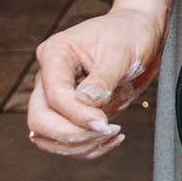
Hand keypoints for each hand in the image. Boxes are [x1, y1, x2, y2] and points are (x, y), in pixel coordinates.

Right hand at [27, 6, 162, 158]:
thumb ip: (103, 78)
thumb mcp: (122, 52)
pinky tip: (111, 139)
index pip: (54, 95)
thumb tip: (87, 103)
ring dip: (77, 145)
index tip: (106, 123)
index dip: (77, 115)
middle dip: (71, 134)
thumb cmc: (131, 34)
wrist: (142, 33)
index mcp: (56, 53)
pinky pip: (64, 138)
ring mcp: (56, 94)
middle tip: (107, 131)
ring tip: (112, 135)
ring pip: (46, 134)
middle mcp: (49, 75)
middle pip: (39, 119)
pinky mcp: (69, 110)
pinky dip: (84, 147)